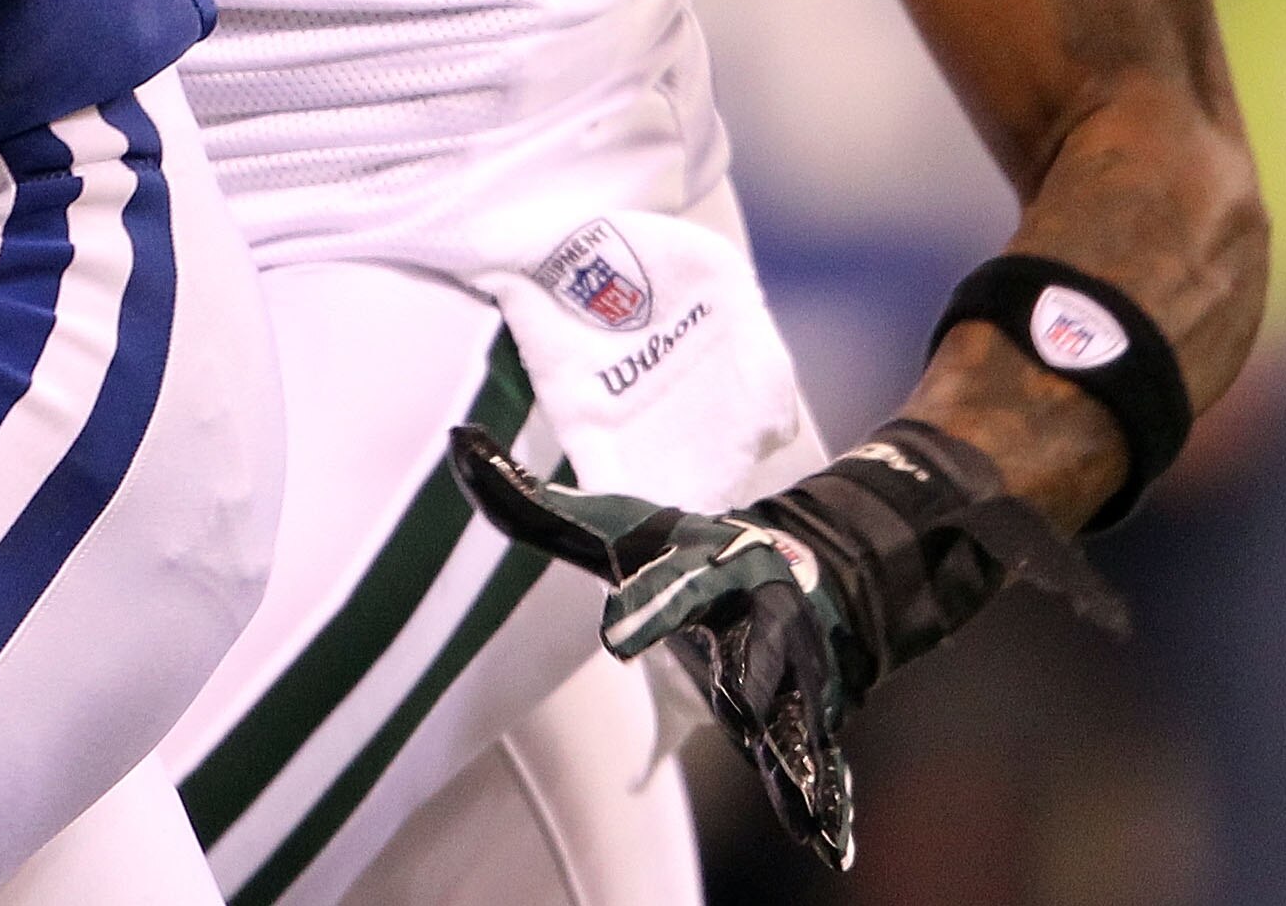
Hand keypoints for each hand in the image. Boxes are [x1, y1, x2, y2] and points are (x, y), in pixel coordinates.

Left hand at [447, 425, 864, 868]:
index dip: (646, 606)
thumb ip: (529, 504)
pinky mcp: (807, 716)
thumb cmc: (679, 552)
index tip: (616, 635)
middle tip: (738, 709)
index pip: (670, 584)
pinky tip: (827, 843)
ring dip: (793, 750)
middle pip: (748, 653)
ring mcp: (787, 671)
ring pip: (793, 712)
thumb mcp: (611, 526)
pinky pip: (819, 761)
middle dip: (744, 681)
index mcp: (704, 567)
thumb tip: (458, 443)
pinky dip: (827, 801)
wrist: (800, 573)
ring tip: (798, 792)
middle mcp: (754, 617)